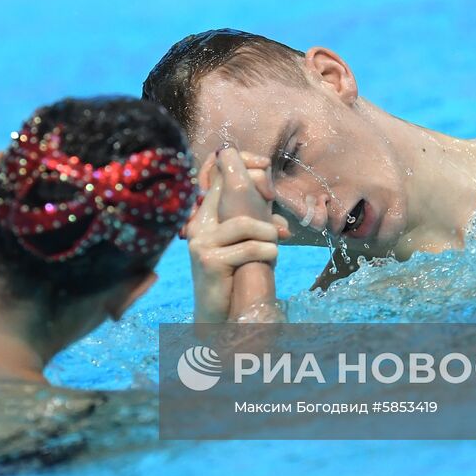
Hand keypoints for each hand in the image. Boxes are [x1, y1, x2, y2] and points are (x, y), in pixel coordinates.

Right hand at [185, 145, 288, 322]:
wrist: (218, 315)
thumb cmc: (235, 277)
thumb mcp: (245, 243)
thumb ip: (256, 223)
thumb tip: (277, 213)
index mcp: (205, 215)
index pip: (218, 173)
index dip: (240, 160)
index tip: (264, 166)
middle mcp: (199, 224)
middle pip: (228, 186)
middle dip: (256, 186)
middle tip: (274, 202)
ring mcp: (201, 241)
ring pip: (244, 223)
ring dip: (268, 233)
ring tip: (275, 244)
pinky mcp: (208, 260)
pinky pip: (247, 247)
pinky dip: (266, 251)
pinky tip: (271, 257)